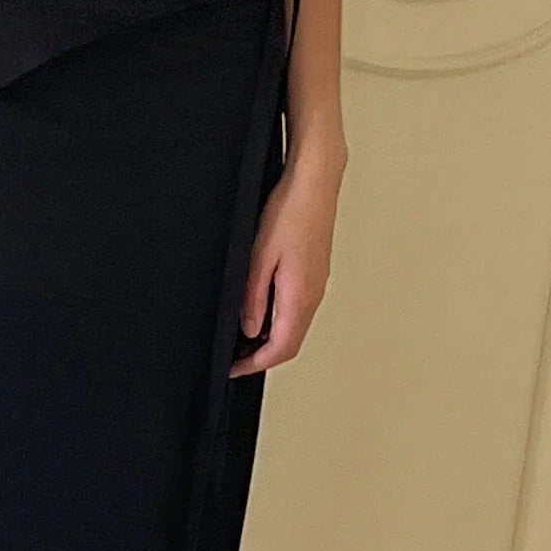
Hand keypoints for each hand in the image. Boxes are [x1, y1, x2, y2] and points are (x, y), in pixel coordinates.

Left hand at [229, 136, 344, 378]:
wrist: (315, 181)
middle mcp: (313, 295)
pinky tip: (261, 312)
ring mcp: (317, 285)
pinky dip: (279, 322)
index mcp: (300, 295)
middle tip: (235, 359)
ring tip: (242, 340)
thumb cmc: (290, 210)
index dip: (255, 364)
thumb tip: (249, 329)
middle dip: (262, 357)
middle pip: (290, 343)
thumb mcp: (259, 256)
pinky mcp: (315, 273)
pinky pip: (298, 310)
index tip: (233, 368)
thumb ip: (253, 297)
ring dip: (271, 340)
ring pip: (295, 327)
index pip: (281, 348)